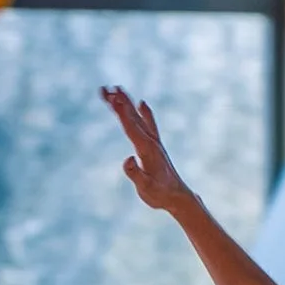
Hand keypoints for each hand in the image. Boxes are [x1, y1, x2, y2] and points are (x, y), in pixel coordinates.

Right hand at [103, 86, 189, 216]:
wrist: (178, 197)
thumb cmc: (160, 194)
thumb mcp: (145, 188)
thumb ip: (135, 174)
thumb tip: (126, 160)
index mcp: (146, 149)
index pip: (131, 127)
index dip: (121, 112)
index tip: (113, 97)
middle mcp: (151, 141)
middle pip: (132, 117)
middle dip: (119, 102)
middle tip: (106, 88)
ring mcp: (154, 142)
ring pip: (138, 118)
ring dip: (127, 103)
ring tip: (116, 89)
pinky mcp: (155, 145)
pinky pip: (149, 124)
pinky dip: (144, 113)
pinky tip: (141, 103)